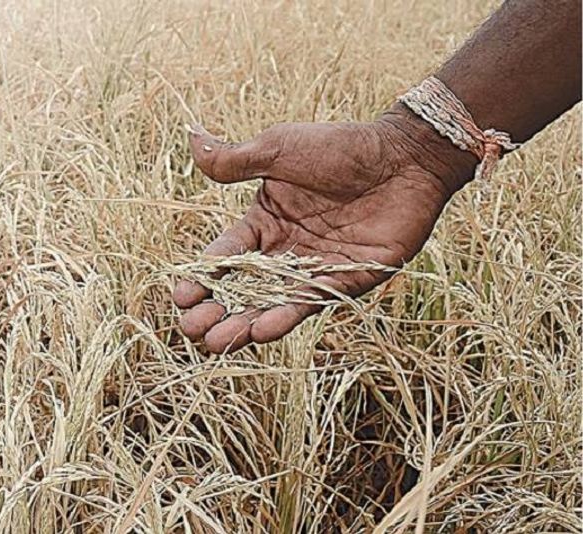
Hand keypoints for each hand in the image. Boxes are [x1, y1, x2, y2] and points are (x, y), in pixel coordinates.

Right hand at [173, 106, 475, 352]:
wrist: (403, 158)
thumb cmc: (340, 147)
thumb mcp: (278, 148)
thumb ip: (235, 159)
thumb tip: (192, 140)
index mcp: (264, 221)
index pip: (224, 256)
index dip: (201, 277)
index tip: (180, 296)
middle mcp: (285, 251)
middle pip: (241, 289)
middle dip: (214, 311)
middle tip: (191, 328)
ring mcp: (314, 270)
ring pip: (270, 305)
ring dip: (242, 325)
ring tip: (215, 343)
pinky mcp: (345, 281)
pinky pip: (310, 304)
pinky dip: (285, 317)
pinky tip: (259, 330)